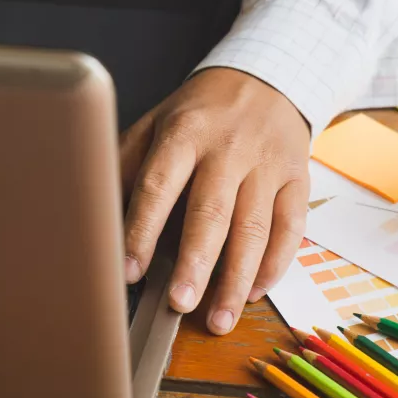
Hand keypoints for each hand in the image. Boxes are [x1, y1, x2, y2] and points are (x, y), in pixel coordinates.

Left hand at [120, 68, 310, 334]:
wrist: (268, 78)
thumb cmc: (201, 113)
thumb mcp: (156, 123)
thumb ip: (129, 166)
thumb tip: (99, 217)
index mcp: (185, 133)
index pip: (160, 186)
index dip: (142, 230)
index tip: (129, 271)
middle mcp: (228, 148)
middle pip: (212, 212)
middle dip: (196, 262)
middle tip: (180, 303)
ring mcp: (268, 164)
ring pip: (255, 228)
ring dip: (236, 279)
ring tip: (219, 319)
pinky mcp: (298, 179)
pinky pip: (291, 228)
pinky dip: (275, 265)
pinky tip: (253, 291)